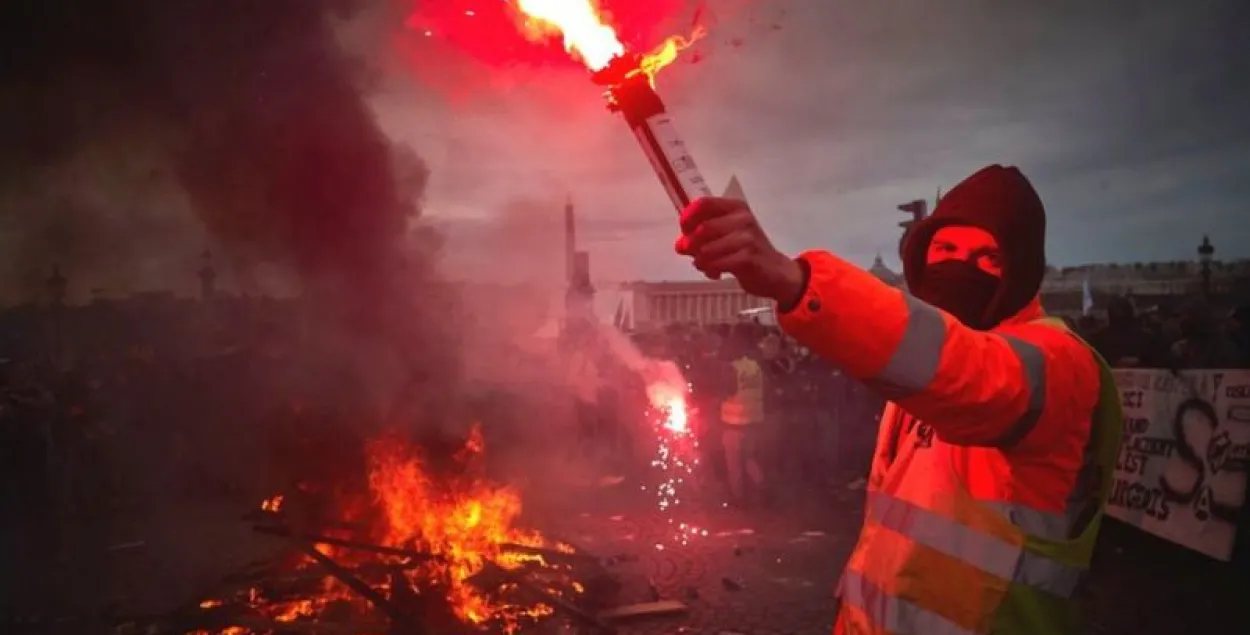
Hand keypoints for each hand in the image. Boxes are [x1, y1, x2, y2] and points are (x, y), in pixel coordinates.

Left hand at [674, 197, 805, 305]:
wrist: (776, 272)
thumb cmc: (747, 251)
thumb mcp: (726, 235)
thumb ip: (702, 235)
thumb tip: (680, 244)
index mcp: (735, 207)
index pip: (703, 204)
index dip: (688, 218)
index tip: (684, 231)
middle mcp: (742, 218)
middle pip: (703, 228)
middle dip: (690, 244)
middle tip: (689, 253)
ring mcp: (747, 238)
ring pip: (707, 248)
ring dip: (699, 260)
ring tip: (703, 265)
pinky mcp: (748, 258)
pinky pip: (716, 264)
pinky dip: (709, 270)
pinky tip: (714, 273)